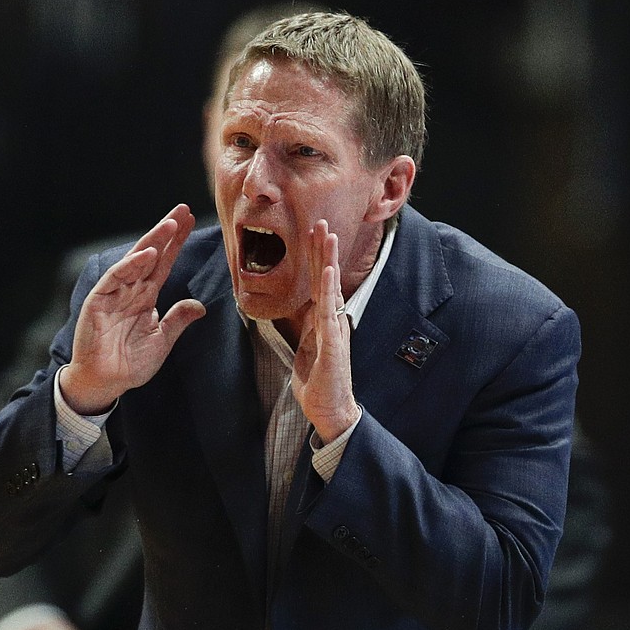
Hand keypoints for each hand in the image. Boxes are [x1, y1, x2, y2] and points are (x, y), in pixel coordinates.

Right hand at [60, 204, 205, 413]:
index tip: (190, 221)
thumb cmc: (129, 364)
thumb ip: (177, 320)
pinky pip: (115, 278)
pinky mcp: (99, 301)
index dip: (176, 243)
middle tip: (181, 211)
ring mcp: (114, 293)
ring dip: (152, 241)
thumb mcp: (162, 341)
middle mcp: (130, 290)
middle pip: (151, 255)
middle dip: (166, 232)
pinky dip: (130, 265)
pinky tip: (147, 254)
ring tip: (170, 225)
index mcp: (145, 297)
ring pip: (134, 261)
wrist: (105, 383)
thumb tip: (200, 306)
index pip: (164, 264)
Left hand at [292, 219, 357, 442]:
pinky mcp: (333, 346)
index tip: (311, 232)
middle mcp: (332, 320)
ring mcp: (334, 331)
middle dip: (322, 249)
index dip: (314, 257)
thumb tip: (294, 308)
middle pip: (326, 278)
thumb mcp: (305, 347)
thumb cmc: (318, 381)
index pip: (317, 282)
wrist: (329, 410)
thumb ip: (303, 327)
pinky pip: (329, 314)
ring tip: (327, 235)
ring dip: (328, 261)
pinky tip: (327, 273)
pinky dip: (328, 292)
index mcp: (322, 320)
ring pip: (330, 289)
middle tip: (319, 219)